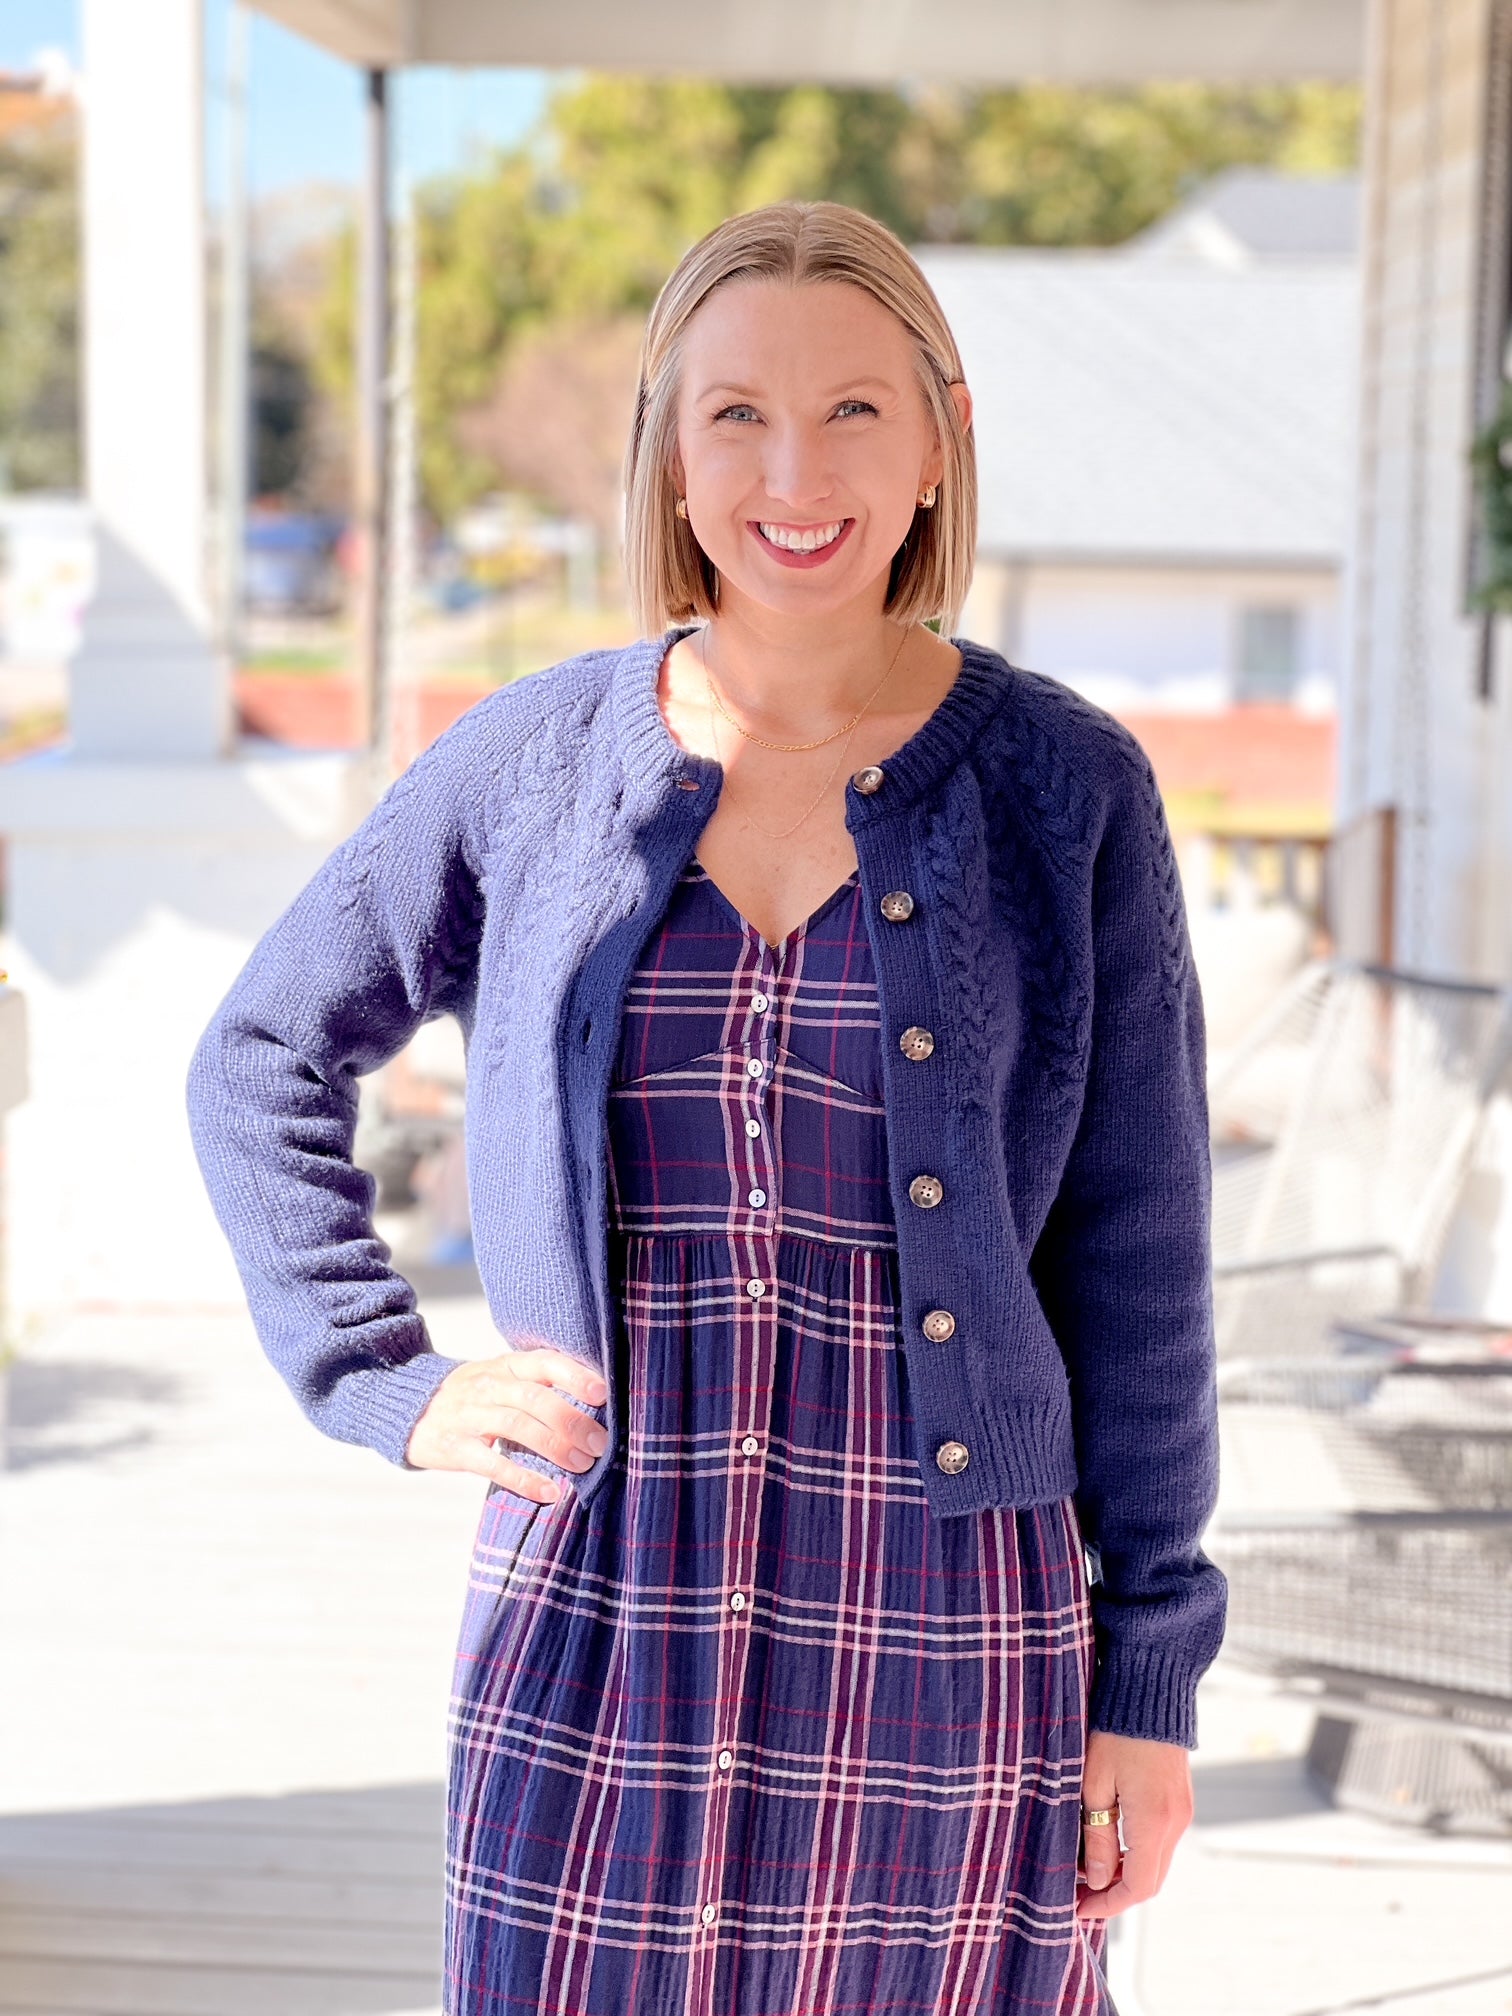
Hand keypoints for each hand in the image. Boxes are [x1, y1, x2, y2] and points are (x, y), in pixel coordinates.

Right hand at [405, 1346, 608, 1500]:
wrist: (408, 1409)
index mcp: (505, 1365)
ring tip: (582, 1465)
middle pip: (534, 1397)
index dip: (574, 1375)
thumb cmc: (472, 1395)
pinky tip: (549, 1491)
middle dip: (572, 1420)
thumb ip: (537, 1384)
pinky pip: (491, 1463)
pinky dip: (522, 1478)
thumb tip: (596, 1402)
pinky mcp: (454, 1447)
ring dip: (554, 1446)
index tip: (603, 1394)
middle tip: (601, 1443)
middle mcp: (487, 1385)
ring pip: (516, 1425)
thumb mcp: (499, 1377)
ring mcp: (468, 1415)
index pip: (543, 1362)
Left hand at [1074, 1729, 1192, 1920]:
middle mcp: (1175, 1823)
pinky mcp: (1180, 1800)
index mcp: (1153, 1822)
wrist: (1152, 1690)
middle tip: (1080, 1896)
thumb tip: (1097, 1879)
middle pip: (1150, 1880)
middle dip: (1116, 1894)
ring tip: (1089, 1872)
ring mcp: (1182, 1812)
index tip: (1080, 1909)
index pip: (1137, 1887)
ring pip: (1156, 1862)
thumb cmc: (1116, 1731)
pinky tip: (1110, 1846)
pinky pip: (1161, 1842)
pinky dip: (1137, 1854)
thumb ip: (1097, 1835)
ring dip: (1126, 1874)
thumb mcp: (1094, 1783)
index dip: (1108, 1904)